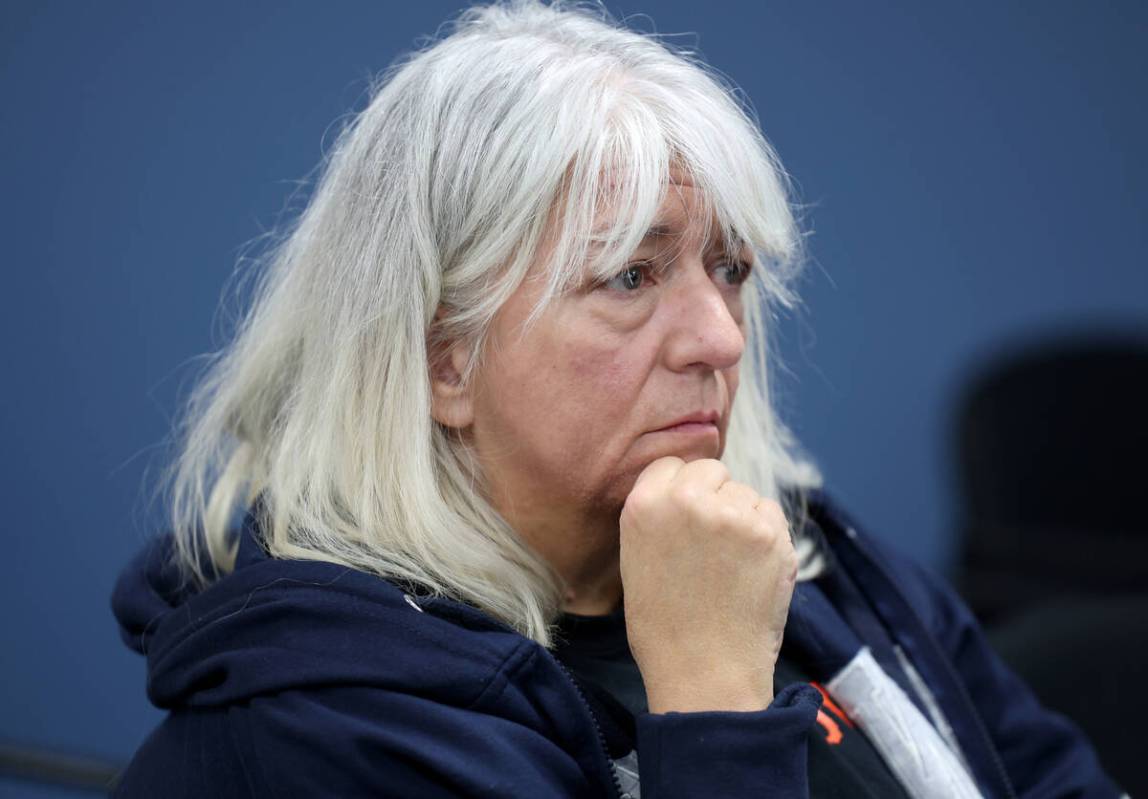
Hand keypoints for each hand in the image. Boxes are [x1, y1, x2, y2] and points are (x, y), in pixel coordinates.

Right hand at [619, 456, 796, 713]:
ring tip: (730, 564)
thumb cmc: (664, 624)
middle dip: (714, 496)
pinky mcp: (769, 533)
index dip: (680, 491)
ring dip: (742, 517)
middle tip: (711, 544)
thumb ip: (659, 514)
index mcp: (644, 505)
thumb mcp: (636, 558)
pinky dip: (766, 535)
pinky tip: (751, 568)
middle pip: (711, 470)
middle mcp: (687, 499)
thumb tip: (690, 487)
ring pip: (745, 493)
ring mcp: (732, 514)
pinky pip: (770, 514)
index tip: (686, 519)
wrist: (704, 671)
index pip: (669, 465)